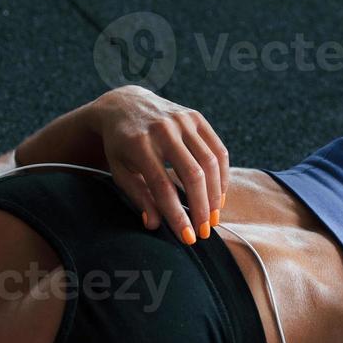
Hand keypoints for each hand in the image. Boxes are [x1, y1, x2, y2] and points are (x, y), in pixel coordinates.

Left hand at [92, 85, 229, 243]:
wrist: (124, 104)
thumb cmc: (120, 145)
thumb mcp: (120, 170)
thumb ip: (137, 196)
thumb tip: (153, 224)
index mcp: (138, 144)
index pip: (163, 186)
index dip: (177, 215)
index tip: (187, 237)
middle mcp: (162, 129)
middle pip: (192, 175)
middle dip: (202, 208)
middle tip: (204, 232)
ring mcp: (182, 120)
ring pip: (210, 163)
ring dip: (215, 195)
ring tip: (214, 218)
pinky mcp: (196, 117)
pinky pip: (218, 149)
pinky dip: (223, 175)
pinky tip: (219, 196)